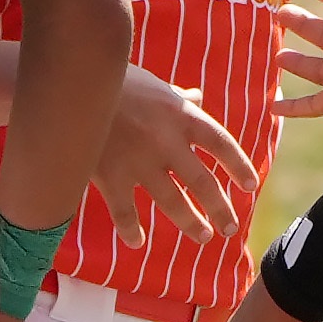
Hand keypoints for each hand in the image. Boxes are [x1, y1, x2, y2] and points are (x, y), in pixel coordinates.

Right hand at [102, 61, 254, 241]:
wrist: (72, 80)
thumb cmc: (116, 79)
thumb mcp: (155, 85)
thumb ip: (178, 98)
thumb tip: (196, 96)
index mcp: (182, 115)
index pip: (221, 144)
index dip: (239, 167)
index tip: (250, 185)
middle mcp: (166, 141)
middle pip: (203, 183)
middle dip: (220, 209)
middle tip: (229, 228)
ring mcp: (138, 161)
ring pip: (173, 203)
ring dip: (191, 223)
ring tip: (203, 236)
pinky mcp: (109, 175)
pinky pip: (125, 212)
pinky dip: (132, 230)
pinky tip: (137, 242)